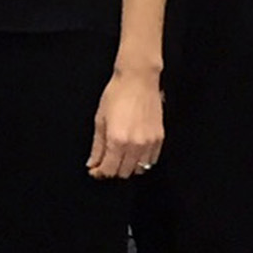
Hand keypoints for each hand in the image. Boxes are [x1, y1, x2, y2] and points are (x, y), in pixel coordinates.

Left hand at [87, 64, 163, 178]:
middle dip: (112, 171)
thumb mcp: (100, 119)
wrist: (138, 80)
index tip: (95, 171)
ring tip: (119, 157)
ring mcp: (149, 143)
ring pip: (139, 169)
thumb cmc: (117, 94)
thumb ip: (97, 145)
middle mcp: (135, 144)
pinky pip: (151, 160)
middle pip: (124, 173)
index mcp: (117, 140)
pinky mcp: (159, 138)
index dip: (100, 173)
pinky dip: (142, 161)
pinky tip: (133, 153)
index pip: (109, 169)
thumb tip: (93, 162)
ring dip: (128, 167)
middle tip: (105, 163)